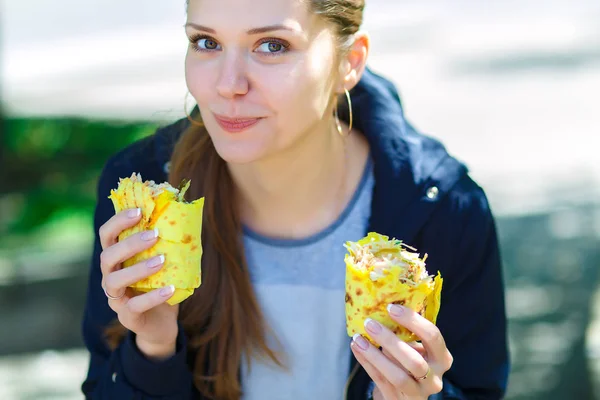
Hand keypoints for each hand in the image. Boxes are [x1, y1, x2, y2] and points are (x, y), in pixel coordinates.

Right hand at [99, 208, 179, 359]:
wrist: (161, 323)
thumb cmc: (161, 284)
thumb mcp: (163, 262)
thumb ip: (167, 243)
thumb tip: (186, 216)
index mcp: (117, 259)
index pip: (107, 235)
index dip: (118, 221)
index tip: (139, 211)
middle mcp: (110, 276)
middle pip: (107, 256)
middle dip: (129, 243)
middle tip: (154, 234)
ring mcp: (116, 298)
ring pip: (114, 281)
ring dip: (138, 268)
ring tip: (162, 260)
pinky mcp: (127, 317)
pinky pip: (135, 306)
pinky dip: (153, 296)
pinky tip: (171, 288)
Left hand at [350, 304, 452, 399]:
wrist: (403, 394)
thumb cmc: (408, 363)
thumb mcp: (415, 348)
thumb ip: (406, 333)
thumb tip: (381, 305)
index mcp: (442, 358)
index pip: (433, 336)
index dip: (412, 321)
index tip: (391, 308)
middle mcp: (434, 379)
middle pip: (414, 360)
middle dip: (390, 341)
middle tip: (370, 323)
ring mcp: (418, 393)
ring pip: (398, 376)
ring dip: (375, 355)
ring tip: (358, 338)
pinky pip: (381, 382)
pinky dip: (367, 363)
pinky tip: (356, 348)